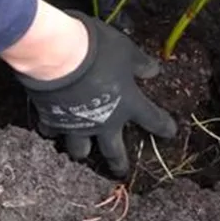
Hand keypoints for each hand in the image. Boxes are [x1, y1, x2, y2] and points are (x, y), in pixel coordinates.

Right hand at [14, 11, 176, 177]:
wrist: (57, 55)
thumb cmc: (96, 50)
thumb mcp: (124, 50)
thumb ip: (139, 63)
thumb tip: (153, 71)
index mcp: (127, 104)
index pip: (152, 119)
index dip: (163, 126)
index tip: (170, 131)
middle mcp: (103, 122)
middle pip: (114, 151)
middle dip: (118, 162)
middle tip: (120, 170)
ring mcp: (77, 125)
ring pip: (80, 150)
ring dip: (82, 150)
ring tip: (81, 152)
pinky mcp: (52, 120)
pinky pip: (51, 131)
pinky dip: (52, 130)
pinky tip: (50, 128)